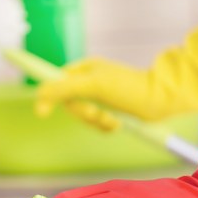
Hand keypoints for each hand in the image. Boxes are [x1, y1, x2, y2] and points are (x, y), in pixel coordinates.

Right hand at [35, 9, 197, 125]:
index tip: (36, 103)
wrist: (162, 101)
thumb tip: (39, 96)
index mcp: (83, 70)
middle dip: (83, 113)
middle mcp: (89, 82)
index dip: (45, 91)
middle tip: (97, 113)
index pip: (55, 79)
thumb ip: (64, 88)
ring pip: (82, 116)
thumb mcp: (93, 86)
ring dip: (96, 122)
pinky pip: (96, 123)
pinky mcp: (109, 110)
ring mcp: (99, 96)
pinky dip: (104, 127)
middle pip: (68, 103)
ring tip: (111, 120)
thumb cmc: (129, 89)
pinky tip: (116, 124)